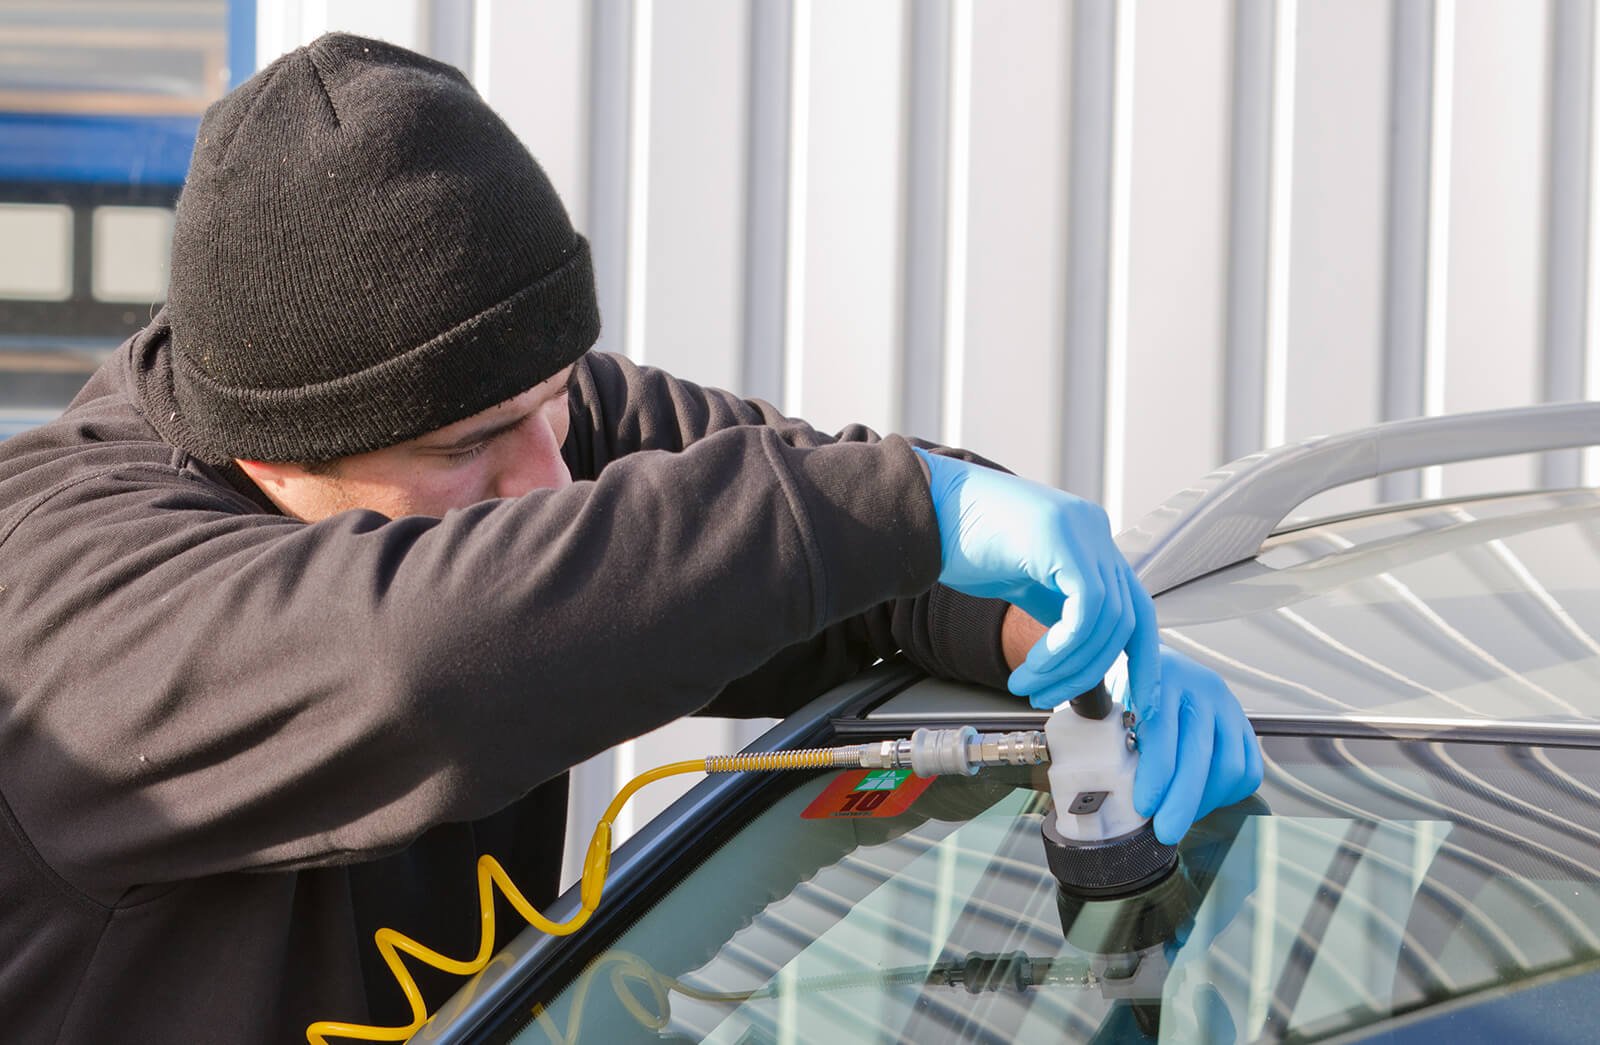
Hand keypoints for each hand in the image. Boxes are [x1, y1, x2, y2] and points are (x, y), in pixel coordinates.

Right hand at [915, 448, 1158, 709]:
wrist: (920, 513)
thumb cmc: (961, 545)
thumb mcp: (1024, 581)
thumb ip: (1059, 607)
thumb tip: (1081, 659)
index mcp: (1089, 539)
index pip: (1135, 605)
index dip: (1142, 658)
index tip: (1136, 699)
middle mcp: (1094, 529)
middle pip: (1127, 618)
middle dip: (1090, 670)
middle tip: (1046, 695)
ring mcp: (1082, 529)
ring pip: (1107, 620)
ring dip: (1067, 666)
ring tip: (1028, 684)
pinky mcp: (1063, 538)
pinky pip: (1086, 609)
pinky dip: (1063, 648)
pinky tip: (1033, 665)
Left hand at [1115, 646, 1262, 844]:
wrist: (1156, 661)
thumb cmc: (1129, 684)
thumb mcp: (1111, 697)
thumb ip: (1110, 731)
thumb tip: (1104, 783)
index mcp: (1162, 676)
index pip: (1163, 731)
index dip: (1155, 774)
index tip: (1144, 806)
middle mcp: (1202, 687)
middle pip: (1200, 755)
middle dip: (1182, 801)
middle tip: (1167, 831)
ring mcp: (1228, 705)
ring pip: (1229, 766)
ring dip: (1205, 800)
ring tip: (1180, 814)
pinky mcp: (1245, 724)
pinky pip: (1249, 769)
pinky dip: (1227, 794)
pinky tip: (1202, 800)